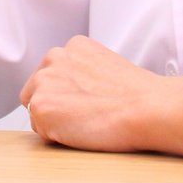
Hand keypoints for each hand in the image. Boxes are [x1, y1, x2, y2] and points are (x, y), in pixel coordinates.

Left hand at [17, 35, 166, 152]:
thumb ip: (83, 73)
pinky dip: (55, 136)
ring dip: (54, 121)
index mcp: (73, 46)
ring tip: (85, 123)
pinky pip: (39, 130)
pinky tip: (81, 131)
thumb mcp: (107, 68)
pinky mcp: (41, 105)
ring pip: (36, 109)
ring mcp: (45, 80)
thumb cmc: (137, 96)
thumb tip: (74, 92)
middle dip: (55, 105)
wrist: (146, 108)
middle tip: (85, 116)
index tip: (86, 102)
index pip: (53, 74)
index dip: (68, 94)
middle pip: (38, 89)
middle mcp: (54, 57)